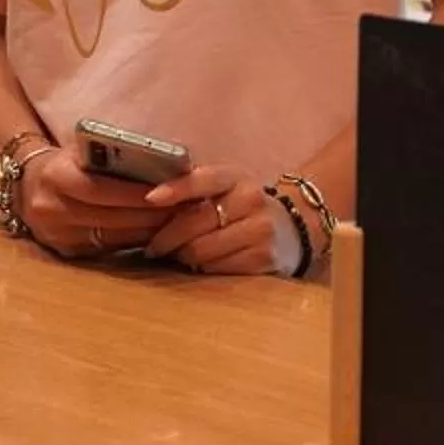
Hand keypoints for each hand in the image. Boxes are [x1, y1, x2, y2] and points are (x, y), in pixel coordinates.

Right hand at [19, 150, 171, 261]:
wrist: (25, 186)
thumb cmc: (65, 163)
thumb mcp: (80, 151)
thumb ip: (111, 156)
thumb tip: (160, 164)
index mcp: (56, 177)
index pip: (101, 190)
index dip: (135, 195)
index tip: (168, 194)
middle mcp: (52, 209)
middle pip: (110, 218)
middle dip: (149, 216)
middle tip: (182, 212)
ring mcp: (57, 236)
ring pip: (111, 239)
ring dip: (146, 234)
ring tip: (175, 225)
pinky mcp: (65, 253)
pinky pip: (106, 250)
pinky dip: (132, 244)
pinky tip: (153, 236)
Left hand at [141, 164, 279, 274]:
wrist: (294, 226)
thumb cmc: (244, 205)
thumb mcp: (226, 185)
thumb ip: (194, 186)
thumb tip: (149, 195)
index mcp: (236, 177)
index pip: (202, 179)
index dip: (175, 189)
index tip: (150, 198)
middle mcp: (250, 200)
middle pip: (196, 221)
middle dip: (166, 237)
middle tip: (152, 246)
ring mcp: (260, 230)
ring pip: (202, 249)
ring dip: (182, 254)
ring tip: (176, 254)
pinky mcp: (263, 258)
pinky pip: (216, 267)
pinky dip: (201, 266)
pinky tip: (199, 262)